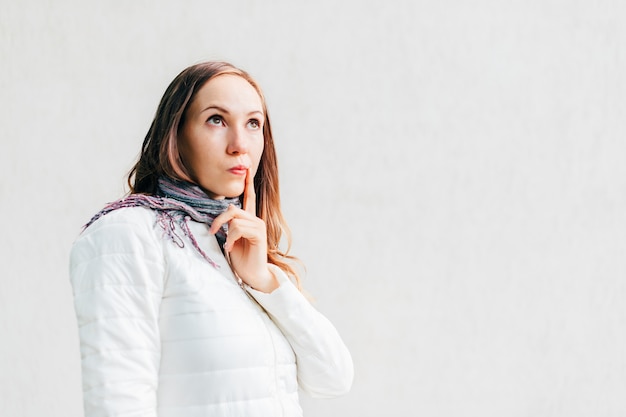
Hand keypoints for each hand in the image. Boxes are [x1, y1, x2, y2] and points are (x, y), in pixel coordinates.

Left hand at [209, 168, 277, 292]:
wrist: (252, 275)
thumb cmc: (241, 259)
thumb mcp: (231, 239)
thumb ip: (229, 224)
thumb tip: (227, 211)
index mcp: (249, 220)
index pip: (249, 196)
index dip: (248, 182)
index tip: (247, 167)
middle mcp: (255, 220)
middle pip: (233, 208)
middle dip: (219, 219)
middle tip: (212, 231)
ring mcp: (258, 226)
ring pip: (235, 218)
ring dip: (225, 232)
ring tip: (227, 245)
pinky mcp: (259, 234)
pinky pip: (238, 228)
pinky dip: (231, 238)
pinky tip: (232, 248)